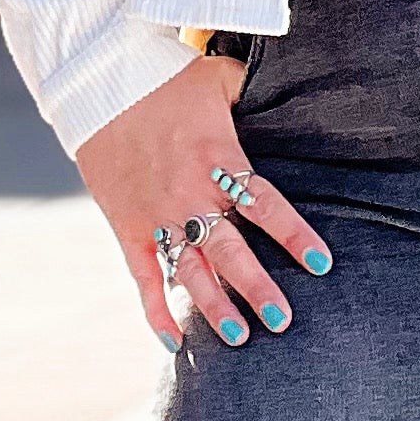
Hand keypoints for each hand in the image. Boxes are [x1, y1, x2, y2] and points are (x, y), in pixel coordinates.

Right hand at [74, 56, 330, 355]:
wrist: (97, 81)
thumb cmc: (164, 77)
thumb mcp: (217, 77)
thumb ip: (252, 93)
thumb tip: (285, 91)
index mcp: (219, 159)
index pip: (266, 205)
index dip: (294, 235)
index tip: (321, 265)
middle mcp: (189, 194)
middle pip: (230, 250)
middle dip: (257, 288)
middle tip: (283, 321)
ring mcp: (156, 214)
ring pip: (189, 271)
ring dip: (213, 307)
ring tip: (240, 339)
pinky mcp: (127, 226)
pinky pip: (143, 277)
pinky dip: (155, 311)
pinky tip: (173, 343)